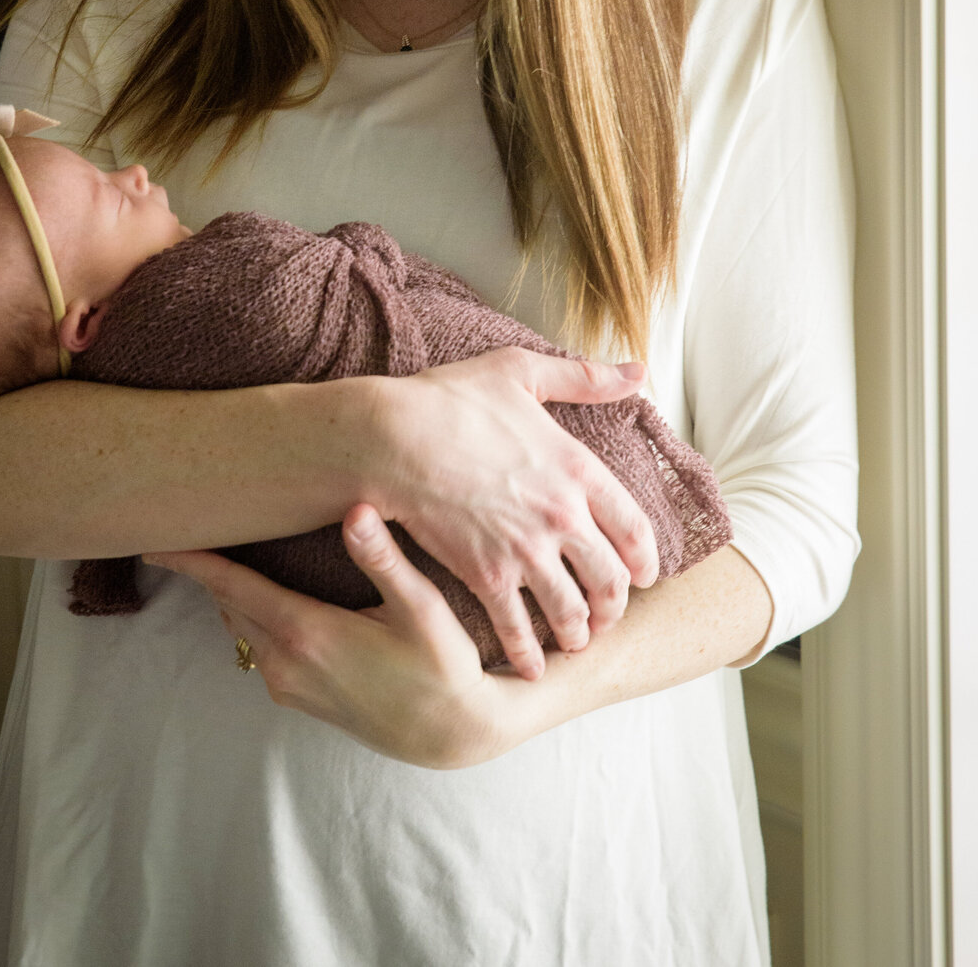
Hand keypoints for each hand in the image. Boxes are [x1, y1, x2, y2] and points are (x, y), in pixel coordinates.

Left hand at [145, 506, 520, 768]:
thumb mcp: (422, 609)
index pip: (231, 585)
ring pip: (240, 623)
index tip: (153, 538)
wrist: (453, 734)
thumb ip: (383, 559)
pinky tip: (262, 591)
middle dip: (203, 567)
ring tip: (217, 549)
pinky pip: (257, 644)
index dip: (191, 559)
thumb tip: (356, 509)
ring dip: (227, 589)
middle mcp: (285, 662)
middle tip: (185, 524)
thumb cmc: (443, 665)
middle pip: (227, 601)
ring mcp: (288, 682)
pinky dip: (248, 613)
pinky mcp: (297, 695)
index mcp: (305, 633)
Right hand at [370, 347, 658, 681]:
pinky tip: (529, 666)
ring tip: (574, 642)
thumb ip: (584, 377)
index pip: (634, 528)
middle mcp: (563, 516)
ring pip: (572, 611)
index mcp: (578, 468)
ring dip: (578, 633)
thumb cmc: (450, 400)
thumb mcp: (521, 373)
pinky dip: (528, 653)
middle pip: (610, 579)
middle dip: (614, 605)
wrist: (392, 438)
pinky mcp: (486, 576)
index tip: (642, 575)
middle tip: (608, 616)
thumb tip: (638, 371)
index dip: (644, 560)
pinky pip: (518, 628)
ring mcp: (526, 550)